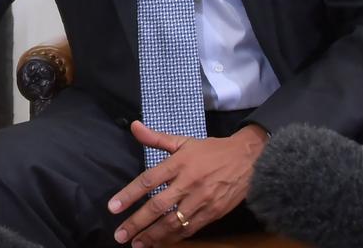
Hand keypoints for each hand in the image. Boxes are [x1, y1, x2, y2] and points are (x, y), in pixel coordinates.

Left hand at [109, 121, 267, 246]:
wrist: (249, 160)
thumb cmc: (212, 150)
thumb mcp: (183, 140)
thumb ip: (156, 138)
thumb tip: (134, 126)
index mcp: (178, 163)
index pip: (148, 180)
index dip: (129, 195)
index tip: (113, 207)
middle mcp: (188, 183)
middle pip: (158, 206)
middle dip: (137, 222)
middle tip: (120, 235)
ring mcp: (202, 200)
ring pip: (174, 222)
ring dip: (154, 236)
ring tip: (138, 244)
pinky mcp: (214, 212)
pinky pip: (191, 228)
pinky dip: (175, 237)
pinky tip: (162, 242)